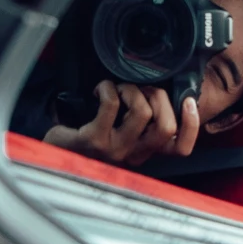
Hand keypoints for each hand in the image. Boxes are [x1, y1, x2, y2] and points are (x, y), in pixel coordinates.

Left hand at [45, 81, 199, 167]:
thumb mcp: (117, 136)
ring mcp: (114, 150)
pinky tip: (98, 89)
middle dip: (159, 96)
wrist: (50, 155)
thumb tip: (157, 91)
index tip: (189, 101)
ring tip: (117, 88)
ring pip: (143, 112)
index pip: (180, 148)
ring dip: (132, 89)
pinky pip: (112, 104)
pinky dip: (107, 88)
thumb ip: (138, 123)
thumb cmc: (84, 141)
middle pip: (166, 126)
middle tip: (141, 89)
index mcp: (143, 153)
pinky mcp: (93, 140)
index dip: (192, 125)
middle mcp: (132, 156)